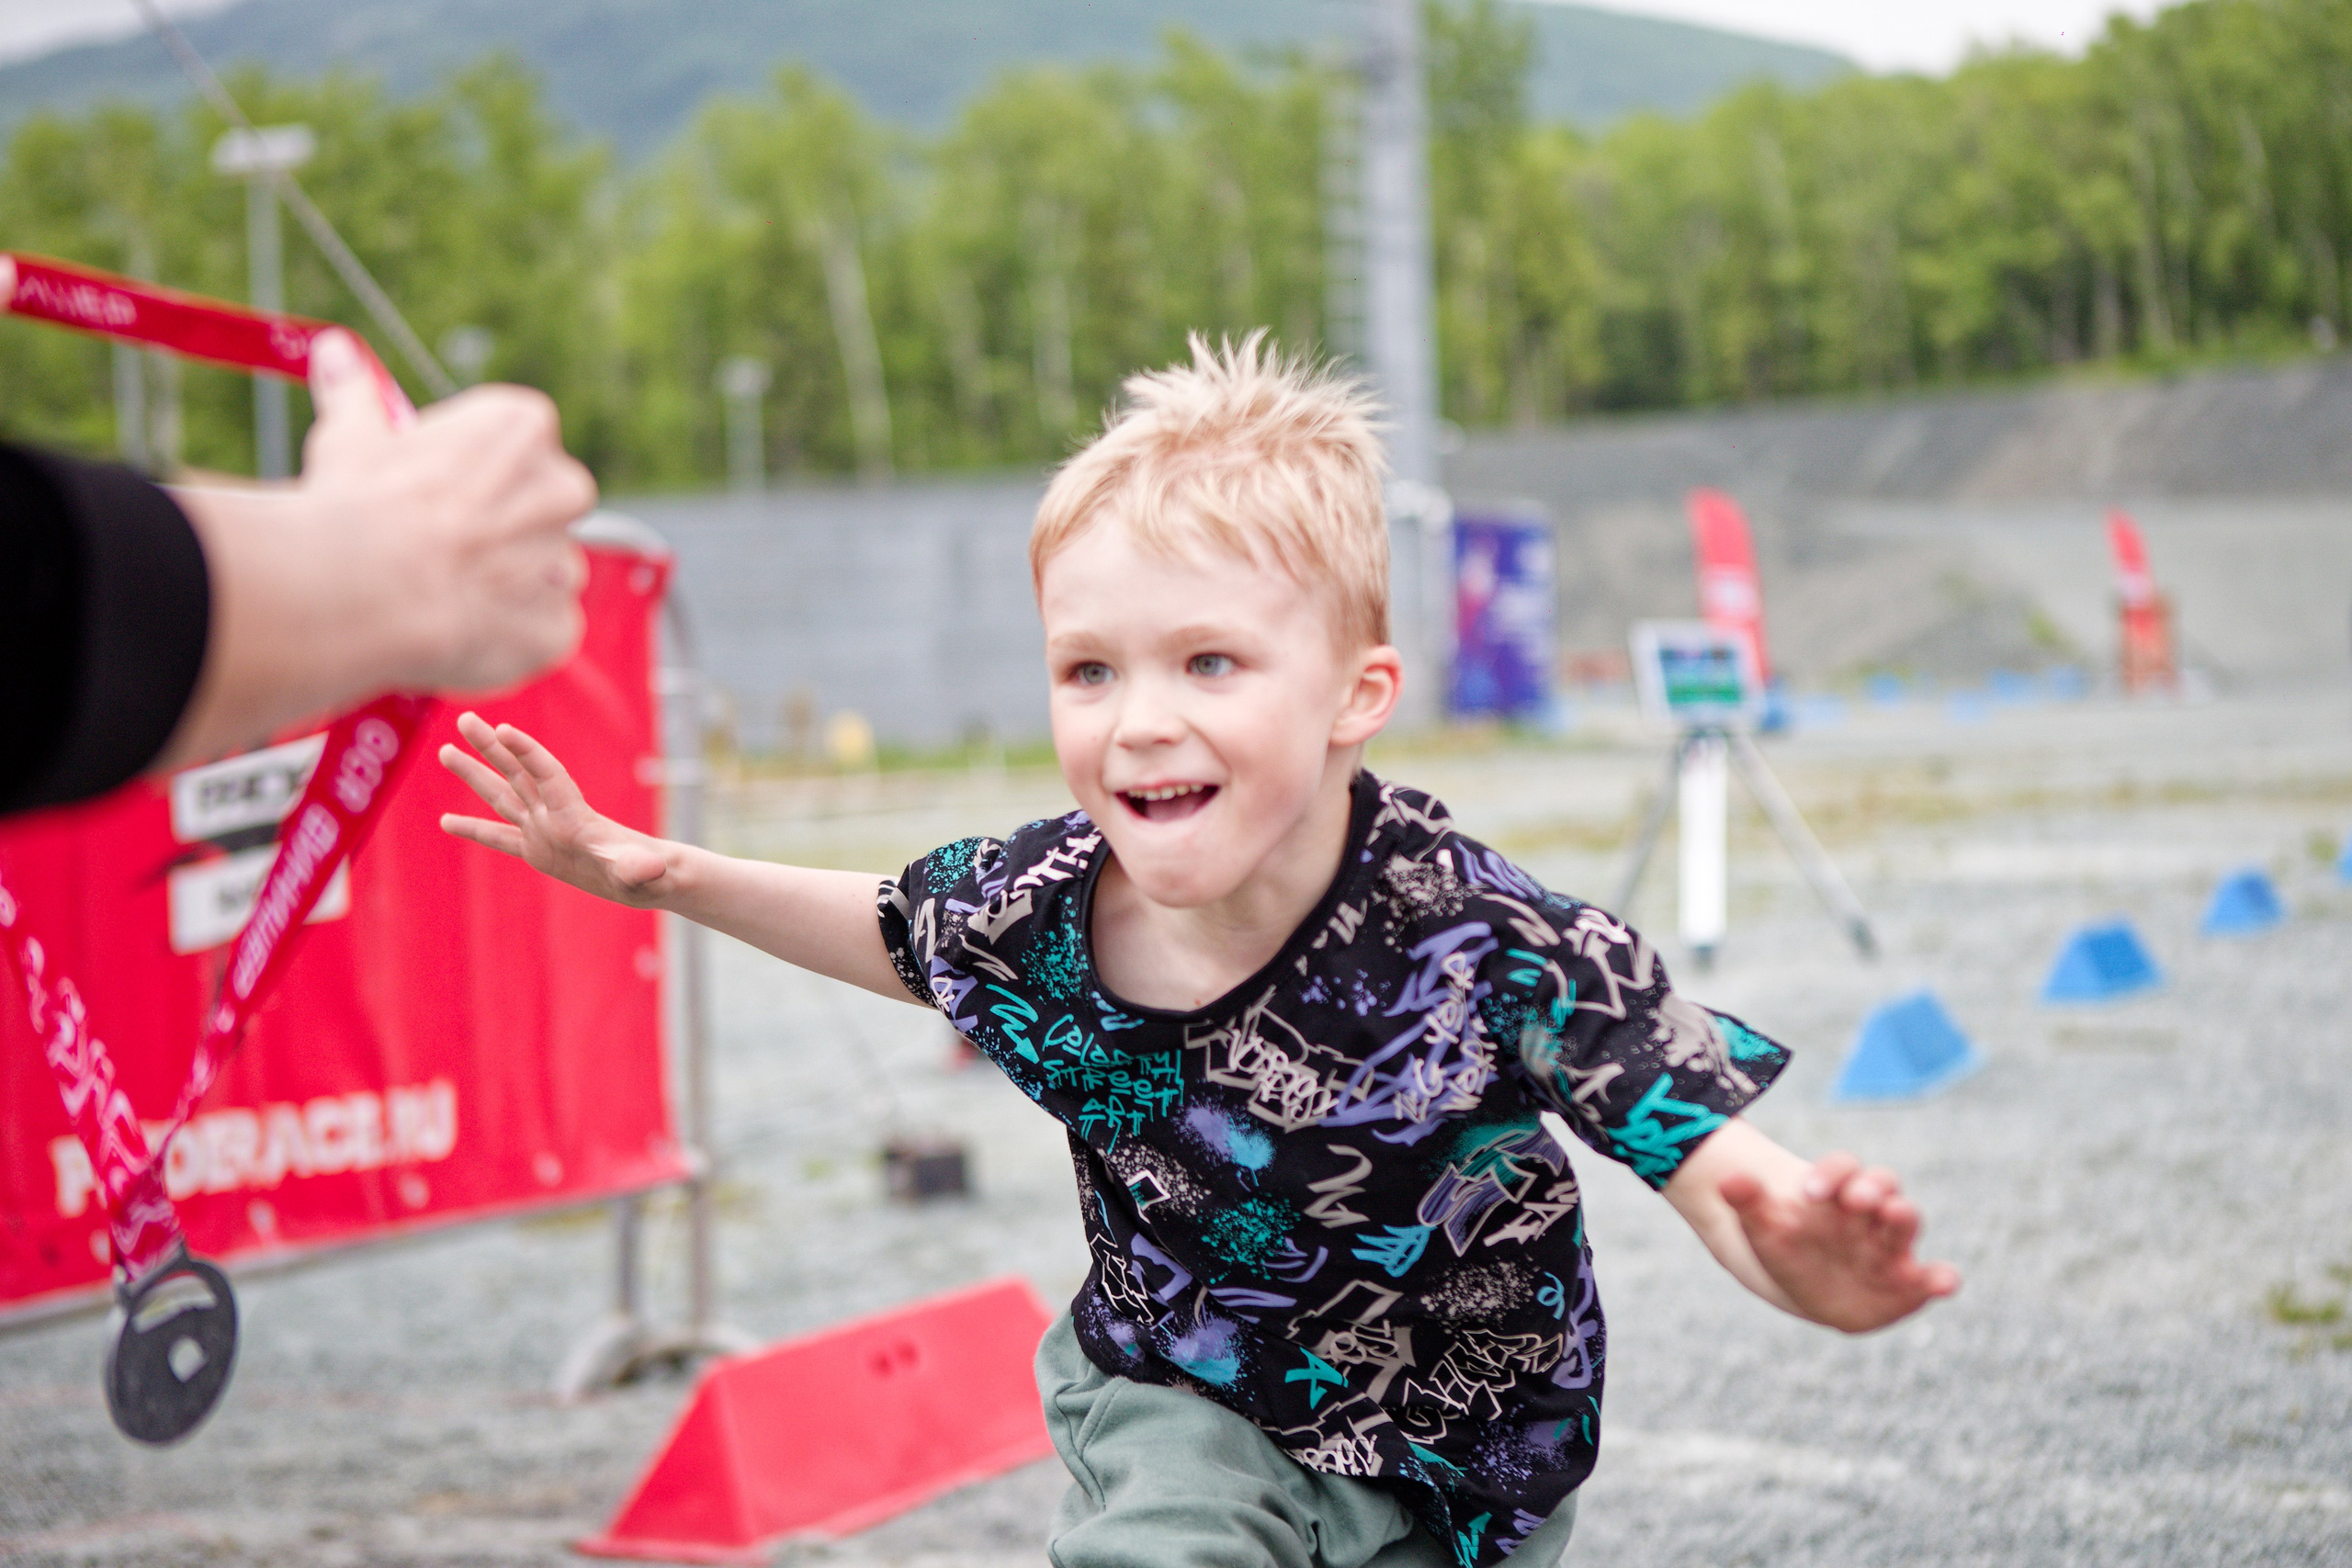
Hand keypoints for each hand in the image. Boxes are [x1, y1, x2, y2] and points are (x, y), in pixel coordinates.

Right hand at [304, 329, 595, 693]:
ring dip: (508, 585)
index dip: (479, 473)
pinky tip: (461, 633)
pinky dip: (508, 639)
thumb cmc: (354, 506)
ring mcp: (564, 562)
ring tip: (444, 592)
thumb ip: (356, 395)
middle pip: (548, 508)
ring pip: (547, 574)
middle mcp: (562, 488)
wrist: (356, 590)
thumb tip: (336, 352)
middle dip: (507, 527)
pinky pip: (542, 632)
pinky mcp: (555, 628)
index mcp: (522, 427)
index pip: (523, 443)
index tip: (439, 492)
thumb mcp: (350, 437)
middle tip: (445, 546)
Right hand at [439, 711, 672, 904]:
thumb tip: (652, 867)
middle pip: (516, 773)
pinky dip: (473, 829)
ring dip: (474, 775)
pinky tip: (445, 821)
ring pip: (500, 796)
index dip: (526, 751)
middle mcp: (553, 815)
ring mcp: (542, 830)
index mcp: (574, 815)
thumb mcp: (643, 870)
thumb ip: (640, 867)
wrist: (646, 880)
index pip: (546, 775)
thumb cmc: (649, 873)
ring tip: (445, 751)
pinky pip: (498, 837)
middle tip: (464, 718)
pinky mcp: (536, 851)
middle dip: (490, 747)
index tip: (502, 728)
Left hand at [1719, 1153, 1960, 1332]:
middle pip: (1880, 1187)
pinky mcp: (1907, 1281)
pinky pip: (1930, 1276)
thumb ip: (1747, 1202)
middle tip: (1859, 1197)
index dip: (1831, 1173)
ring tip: (1897, 1215)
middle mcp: (1869, 1212)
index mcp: (1837, 1191)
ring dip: (1905, 1217)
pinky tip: (1944, 1283)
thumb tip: (1725, 1181)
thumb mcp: (1762, 1226)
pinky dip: (1942, 1278)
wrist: (1802, 1284)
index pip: (1842, 1168)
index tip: (1810, 1189)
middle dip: (1872, 1189)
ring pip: (1906, 1223)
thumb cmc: (1785, 1245)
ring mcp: (1890, 1245)